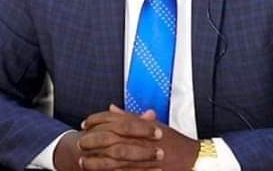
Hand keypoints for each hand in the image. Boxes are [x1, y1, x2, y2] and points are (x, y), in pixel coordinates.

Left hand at [79, 105, 198, 170]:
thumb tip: (111, 108)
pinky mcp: (143, 170)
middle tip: (81, 141)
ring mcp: (141, 156)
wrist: (192, 159)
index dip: (96, 120)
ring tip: (83, 161)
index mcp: (141, 125)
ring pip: (112, 158)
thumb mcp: (153, 124)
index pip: (113, 119)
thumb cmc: (173, 141)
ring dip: (95, 160)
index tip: (85, 123)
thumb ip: (130, 116)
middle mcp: (140, 139)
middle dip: (92, 139)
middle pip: (109, 137)